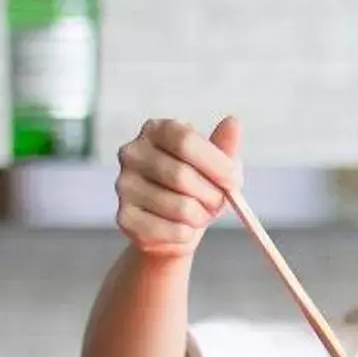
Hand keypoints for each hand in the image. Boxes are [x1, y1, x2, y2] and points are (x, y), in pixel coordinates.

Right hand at [113, 117, 241, 258]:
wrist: (176, 225)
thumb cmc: (198, 186)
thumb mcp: (216, 164)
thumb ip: (224, 145)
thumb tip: (233, 123)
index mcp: (156, 130)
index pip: (184, 140)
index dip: (214, 162)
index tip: (232, 179)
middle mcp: (133, 154)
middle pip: (181, 175)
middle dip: (212, 194)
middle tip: (219, 202)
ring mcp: (124, 185)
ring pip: (180, 207)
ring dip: (202, 216)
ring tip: (201, 213)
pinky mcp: (124, 218)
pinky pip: (171, 231)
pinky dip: (188, 234)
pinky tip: (184, 227)